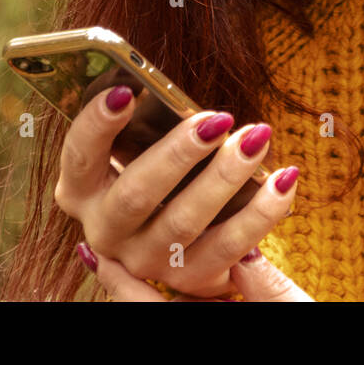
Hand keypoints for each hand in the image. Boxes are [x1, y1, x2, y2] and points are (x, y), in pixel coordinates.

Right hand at [54, 84, 299, 297]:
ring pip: (183, 224)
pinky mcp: (187, 278)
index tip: (125, 91)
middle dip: (179, 154)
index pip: (80, 155)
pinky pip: (226, 250)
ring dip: (225, 178)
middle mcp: (105, 230)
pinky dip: (259, 214)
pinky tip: (283, 181)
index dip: (97, 124)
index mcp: (81, 190)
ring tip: (256, 139)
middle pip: (136, 195)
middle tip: (217, 119)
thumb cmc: (161, 165)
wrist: (181, 229)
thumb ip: (144, 121)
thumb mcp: (141, 143)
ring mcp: (143, 260)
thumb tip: (158, 86)